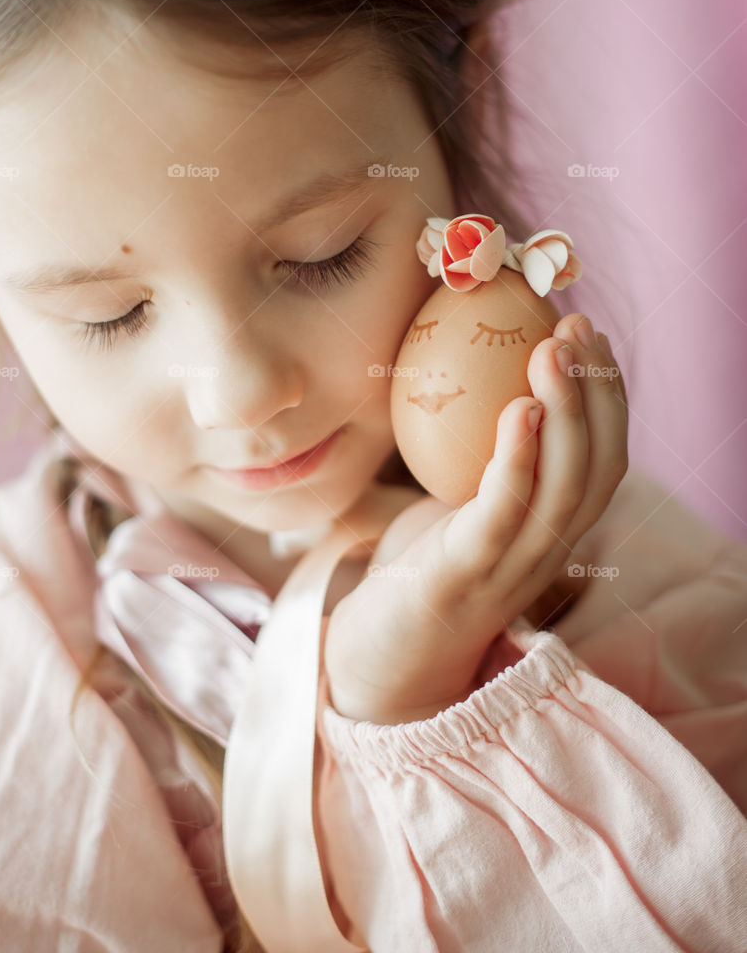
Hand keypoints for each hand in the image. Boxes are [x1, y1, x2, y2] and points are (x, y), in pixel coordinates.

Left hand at [324, 314, 627, 723]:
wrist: (379, 661)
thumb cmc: (420, 572)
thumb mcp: (460, 505)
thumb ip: (481, 458)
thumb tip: (474, 372)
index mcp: (552, 533)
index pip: (605, 461)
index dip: (608, 397)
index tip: (590, 335)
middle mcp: (546, 552)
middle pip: (599, 468)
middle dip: (598, 391)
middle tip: (577, 326)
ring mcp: (509, 568)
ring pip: (564, 488)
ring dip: (567, 412)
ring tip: (553, 350)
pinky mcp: (463, 576)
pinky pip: (503, 513)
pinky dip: (518, 458)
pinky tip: (519, 409)